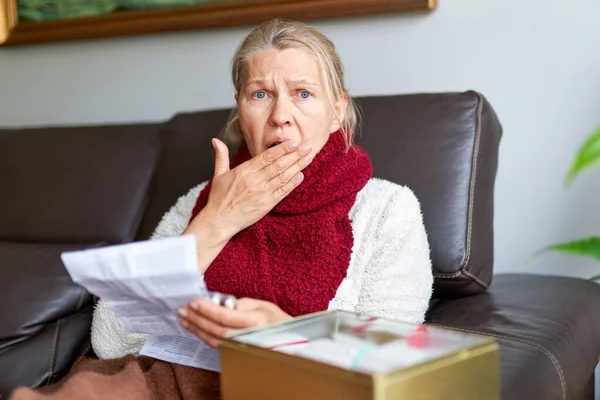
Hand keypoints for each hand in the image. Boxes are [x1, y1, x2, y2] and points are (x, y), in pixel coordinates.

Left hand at [177, 297, 291, 347]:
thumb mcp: (260, 304)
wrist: (285, 336)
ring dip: (196, 328)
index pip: (225, 316)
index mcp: (254, 321)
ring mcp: (241, 345)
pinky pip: (217, 344)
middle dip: (197, 319)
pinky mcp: (236, 350)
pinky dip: (203, 335)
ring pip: (214, 339)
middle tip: (183, 309)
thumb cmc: (274, 318)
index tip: (194, 302)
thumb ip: (238, 304)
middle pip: (216, 329)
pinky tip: (195, 327)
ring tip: (184, 318)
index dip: (207, 310)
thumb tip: (216, 303)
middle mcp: (247, 335)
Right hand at [197, 138, 313, 240]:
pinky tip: (301, 176)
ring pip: (284, 176)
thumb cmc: (218, 199)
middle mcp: (255, 180)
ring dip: (298, 166)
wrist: (219, 221)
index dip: (282, 149)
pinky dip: (292, 183)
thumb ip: (221, 156)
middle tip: (309, 146)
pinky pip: (283, 192)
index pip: (267, 156)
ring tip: (309, 157)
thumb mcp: (219, 175)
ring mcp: (262, 193)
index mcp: (245, 171)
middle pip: (279, 164)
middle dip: (295, 154)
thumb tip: (216, 140)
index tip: (294, 142)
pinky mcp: (267, 205)